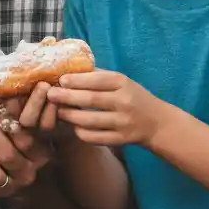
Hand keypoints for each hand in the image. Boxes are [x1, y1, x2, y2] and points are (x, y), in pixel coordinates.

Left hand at [0, 86, 54, 198]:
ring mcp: (9, 187)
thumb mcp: (30, 124)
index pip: (27, 137)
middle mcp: (28, 173)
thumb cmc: (22, 138)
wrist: (18, 176)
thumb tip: (19, 85)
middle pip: (6, 154)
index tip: (1, 99)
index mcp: (41, 154)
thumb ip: (26, 110)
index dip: (13, 117)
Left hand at [47, 70, 164, 146]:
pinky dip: (81, 132)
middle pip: (91, 100)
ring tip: (58, 112)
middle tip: (51, 95)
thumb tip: (70, 69)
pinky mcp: (121, 139)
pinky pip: (95, 138)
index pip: (97, 80)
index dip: (76, 80)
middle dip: (67, 97)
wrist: (156, 122)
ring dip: (70, 116)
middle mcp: (124, 102)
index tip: (60, 80)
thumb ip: (98, 76)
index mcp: (123, 83)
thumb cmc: (132, 96)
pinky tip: (74, 126)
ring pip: (90, 121)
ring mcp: (123, 122)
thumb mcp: (121, 81)